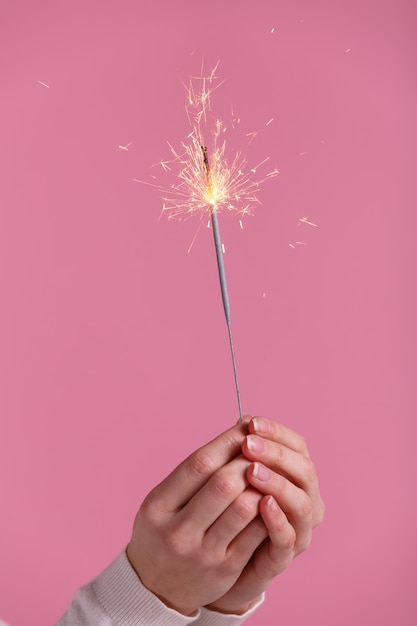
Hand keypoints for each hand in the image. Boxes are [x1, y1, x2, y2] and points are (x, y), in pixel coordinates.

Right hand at [126, 421, 267, 615]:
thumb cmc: (162, 532)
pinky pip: (256, 533)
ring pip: (244, 508)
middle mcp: (178, 531)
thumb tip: (234, 436)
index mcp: (158, 507)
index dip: (226, 442)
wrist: (154, 588)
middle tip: (260, 449)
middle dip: (247, 460)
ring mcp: (203, 552)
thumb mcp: (161, 502)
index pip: (198, 464)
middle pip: (223, 484)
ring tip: (266, 472)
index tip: (244, 429)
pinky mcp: (226, 568)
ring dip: (261, 484)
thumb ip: (191, 475)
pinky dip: (268, 510)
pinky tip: (270, 498)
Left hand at [206, 416, 324, 613]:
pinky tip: (261, 503)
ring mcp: (298, 530)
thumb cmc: (228, 510)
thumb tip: (243, 420)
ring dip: (278, 483)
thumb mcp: (234, 477)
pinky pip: (288, 538)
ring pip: (302, 503)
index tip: (251, 422)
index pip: (298, 446)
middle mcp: (305, 501)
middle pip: (305, 471)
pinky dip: (277, 519)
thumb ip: (243, 453)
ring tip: (253, 471)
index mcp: (296, 475)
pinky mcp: (282, 557)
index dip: (277, 432)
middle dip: (276, 454)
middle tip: (249, 444)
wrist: (217, 562)